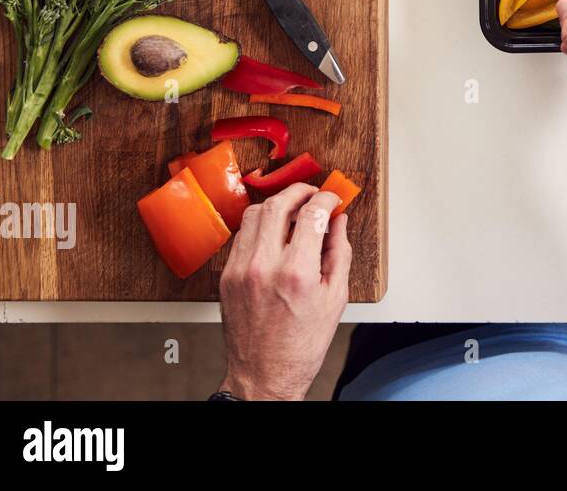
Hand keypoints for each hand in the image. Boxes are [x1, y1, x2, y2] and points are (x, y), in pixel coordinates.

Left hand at [218, 183, 350, 399]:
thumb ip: (339, 252)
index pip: (312, 213)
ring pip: (254, 214)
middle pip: (278, 204)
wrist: (265, 374)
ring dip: (277, 204)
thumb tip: (338, 222)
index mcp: (296, 273)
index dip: (327, 198)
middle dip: (300, 191)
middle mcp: (264, 267)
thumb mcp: (335, 297)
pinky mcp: (227, 276)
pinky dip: (259, 226)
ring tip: (293, 210)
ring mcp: (240, 270)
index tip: (333, 199)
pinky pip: (241, 236)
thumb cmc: (301, 344)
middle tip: (313, 194)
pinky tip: (273, 233)